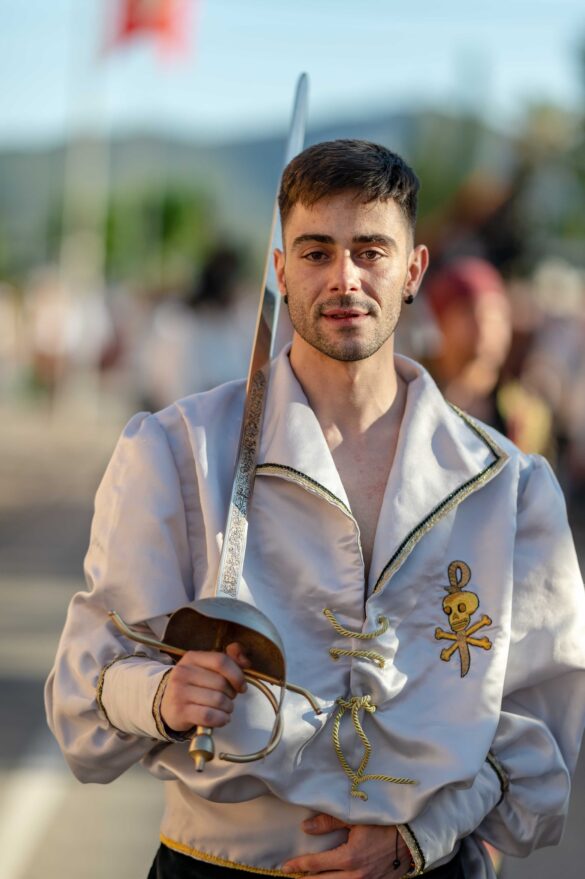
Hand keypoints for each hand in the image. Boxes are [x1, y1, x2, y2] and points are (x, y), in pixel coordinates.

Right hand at [160, 643, 249, 732]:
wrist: (167, 705)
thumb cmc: (193, 686)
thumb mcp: (207, 668)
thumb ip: (230, 660)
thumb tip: (246, 662)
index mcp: (192, 658)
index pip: (221, 661)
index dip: (237, 675)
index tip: (241, 686)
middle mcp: (183, 672)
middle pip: (221, 683)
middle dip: (231, 694)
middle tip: (229, 699)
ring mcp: (179, 692)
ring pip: (217, 700)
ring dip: (228, 708)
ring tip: (225, 709)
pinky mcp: (179, 711)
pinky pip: (209, 716)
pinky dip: (221, 719)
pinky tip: (222, 718)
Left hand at [282, 814, 409, 878]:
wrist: (411, 838)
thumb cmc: (383, 824)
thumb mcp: (356, 818)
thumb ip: (329, 821)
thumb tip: (306, 827)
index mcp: (349, 858)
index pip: (316, 864)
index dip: (299, 864)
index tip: (286, 866)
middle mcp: (356, 875)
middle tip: (294, 877)